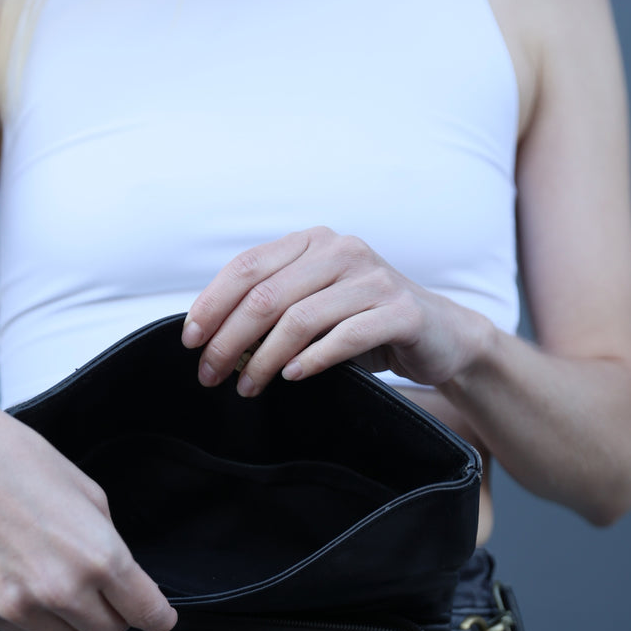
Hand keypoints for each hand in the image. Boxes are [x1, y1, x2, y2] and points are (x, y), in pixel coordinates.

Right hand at [0, 392, 176, 630]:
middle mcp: (62, 591)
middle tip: (93, 584)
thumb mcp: (89, 497)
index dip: (157, 617)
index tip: (156, 617)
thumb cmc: (19, 463)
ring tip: (46, 574)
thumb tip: (122, 582)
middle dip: (109, 613)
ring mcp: (19, 607)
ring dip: (67, 618)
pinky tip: (13, 572)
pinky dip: (27, 613)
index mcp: (99, 559)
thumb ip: (111, 548)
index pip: (147, 615)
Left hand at [181, 226, 491, 393]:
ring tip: (247, 387)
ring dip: (264, 359)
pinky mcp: (400, 311)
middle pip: (266, 296)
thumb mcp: (314, 307)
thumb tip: (210, 338)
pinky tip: (292, 377)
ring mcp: (373, 278)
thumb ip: (272, 308)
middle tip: (210, 375)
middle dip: (229, 340)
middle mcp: (342, 251)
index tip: (190, 342)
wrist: (440, 336)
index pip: (247, 267)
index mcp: (313, 243)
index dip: (212, 304)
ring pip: (300, 318)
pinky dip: (313, 359)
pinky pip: (345, 336)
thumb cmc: (365, 324)